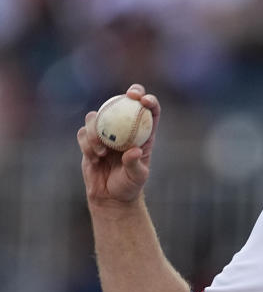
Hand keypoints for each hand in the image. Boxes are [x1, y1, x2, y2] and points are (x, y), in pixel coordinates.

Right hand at [77, 84, 159, 205]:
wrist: (110, 196)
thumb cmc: (129, 186)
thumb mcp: (137, 178)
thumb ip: (135, 164)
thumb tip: (133, 150)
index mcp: (143, 135)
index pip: (149, 111)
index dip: (148, 100)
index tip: (143, 99)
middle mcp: (124, 129)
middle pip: (124, 103)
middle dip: (125, 95)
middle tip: (127, 97)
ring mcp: (105, 133)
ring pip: (98, 117)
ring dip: (97, 131)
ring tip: (102, 153)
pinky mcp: (89, 141)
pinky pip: (83, 133)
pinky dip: (87, 144)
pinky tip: (94, 158)